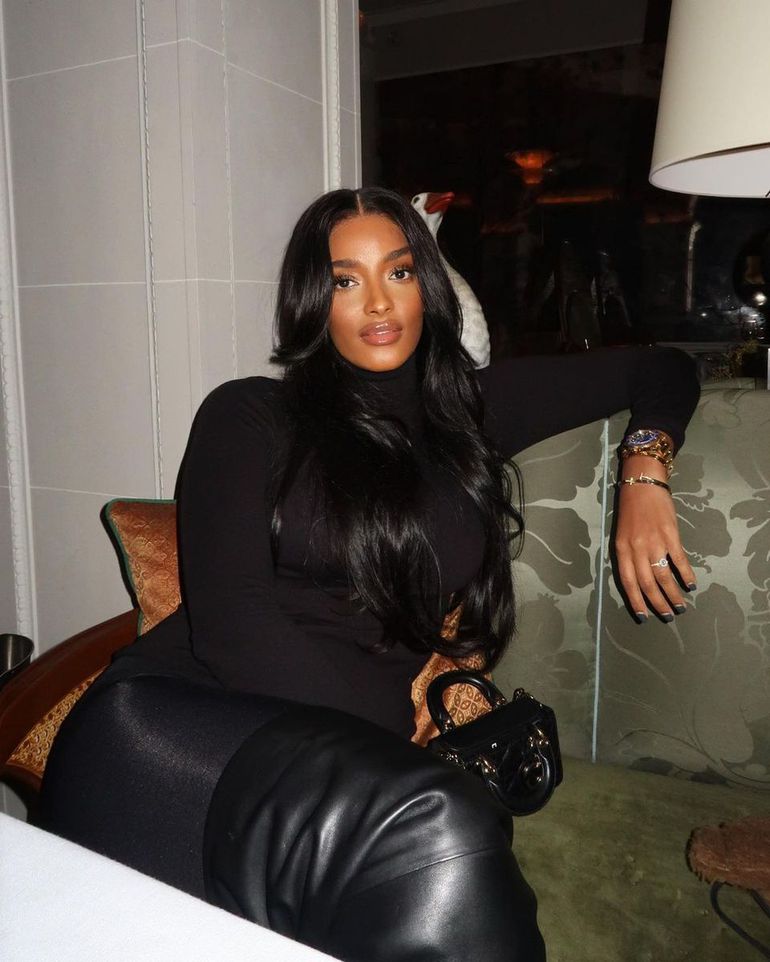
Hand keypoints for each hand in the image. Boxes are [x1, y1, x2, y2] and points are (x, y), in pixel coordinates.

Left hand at [614, 456, 696, 622]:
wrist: (642, 485)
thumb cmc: (631, 510)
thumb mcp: (622, 535)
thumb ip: (628, 555)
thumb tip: (638, 579)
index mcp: (621, 549)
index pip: (627, 582)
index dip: (635, 601)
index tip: (643, 616)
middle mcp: (636, 549)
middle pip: (647, 583)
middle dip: (657, 603)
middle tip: (667, 615)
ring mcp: (654, 542)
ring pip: (663, 576)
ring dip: (672, 594)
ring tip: (680, 607)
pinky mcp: (670, 535)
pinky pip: (679, 560)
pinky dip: (685, 574)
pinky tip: (690, 584)